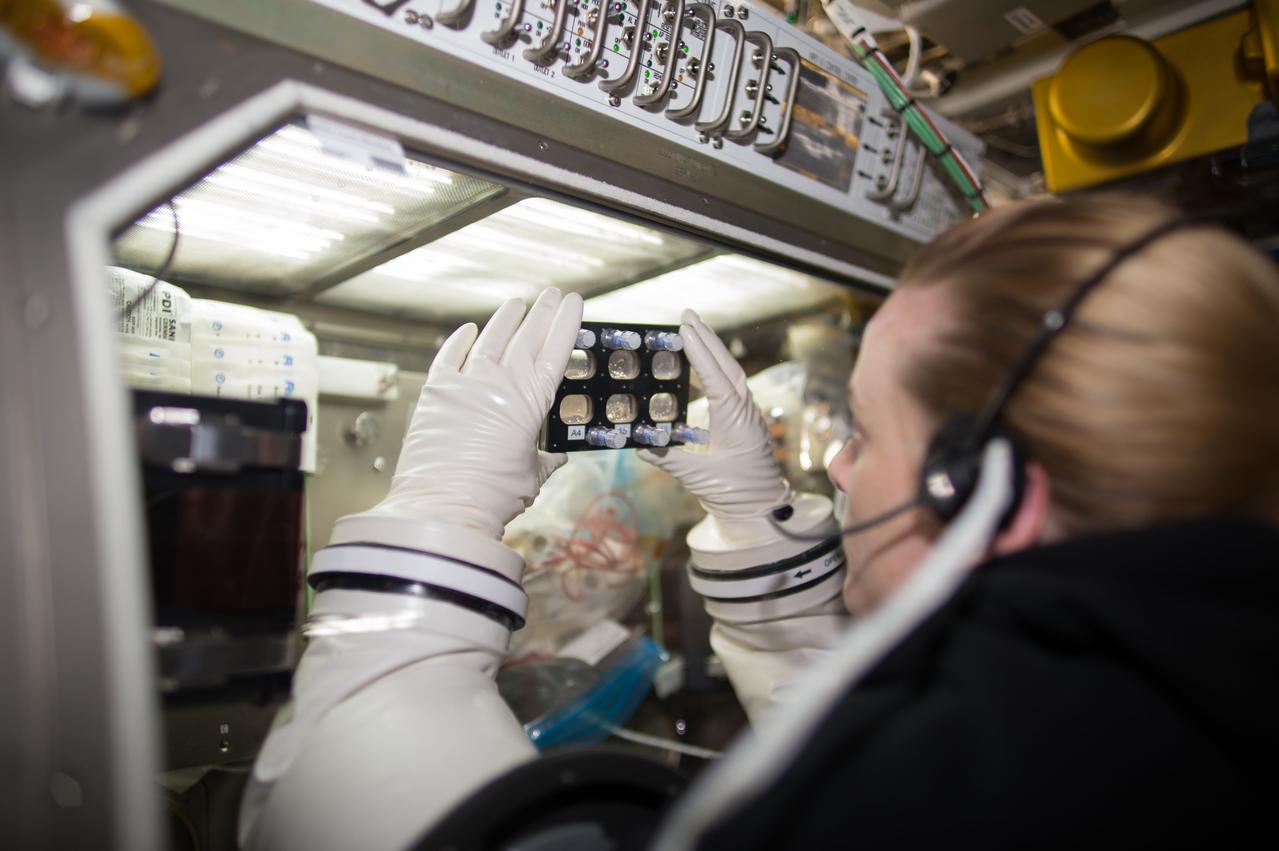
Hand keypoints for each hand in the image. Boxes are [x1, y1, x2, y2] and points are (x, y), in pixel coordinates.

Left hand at [363, 288, 582, 539]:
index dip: (567, 323)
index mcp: (531, 401)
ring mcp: (466, 382)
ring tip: (517, 303)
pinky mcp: (435, 390)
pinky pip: (449, 355)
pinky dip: (459, 340)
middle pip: (527, 336)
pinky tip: (469, 329)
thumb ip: (543, 462)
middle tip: (552, 293)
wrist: (444, 506)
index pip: (556, 350)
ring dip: (506, 319)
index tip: (575, 302)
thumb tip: (555, 460)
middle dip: (543, 312)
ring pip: (492, 338)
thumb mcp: (529, 477)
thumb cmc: (492, 496)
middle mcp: (501, 382)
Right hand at [637, 309, 789, 519]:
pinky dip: (714, 367)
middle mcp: (744, 411)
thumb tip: (639, 446)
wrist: (763, 508)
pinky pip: (728, 385)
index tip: (686, 329)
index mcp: (737, 421)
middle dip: (707, 339)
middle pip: (726, 365)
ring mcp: (745, 413)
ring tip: (692, 328)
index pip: (716, 379)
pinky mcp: (742, 419)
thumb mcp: (699, 478)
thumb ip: (669, 460)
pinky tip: (701, 362)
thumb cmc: (737, 493)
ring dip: (711, 349)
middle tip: (687, 315)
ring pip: (729, 372)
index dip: (701, 353)